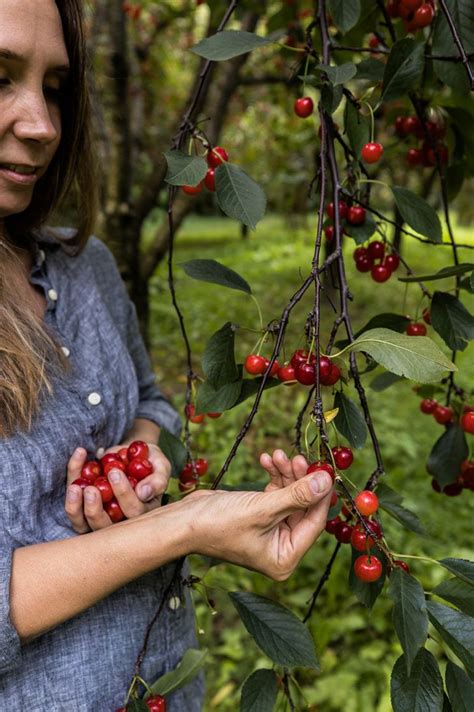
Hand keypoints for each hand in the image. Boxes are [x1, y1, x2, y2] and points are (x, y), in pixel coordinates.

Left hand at [65, 444, 171, 532]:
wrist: (134, 454)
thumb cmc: (151, 462)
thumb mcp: (161, 466)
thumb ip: (157, 480)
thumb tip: (143, 493)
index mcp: (141, 514)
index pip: (132, 512)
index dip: (123, 495)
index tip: (114, 472)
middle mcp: (119, 520)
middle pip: (103, 527)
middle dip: (94, 510)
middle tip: (90, 489)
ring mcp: (99, 514)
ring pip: (82, 523)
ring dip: (75, 508)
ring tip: (74, 488)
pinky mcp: (83, 503)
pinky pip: (72, 501)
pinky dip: (72, 476)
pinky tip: (80, 454)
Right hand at [177, 449, 332, 579]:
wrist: (183, 521)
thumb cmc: (218, 523)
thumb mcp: (262, 508)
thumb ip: (297, 495)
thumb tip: (326, 481)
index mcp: (285, 558)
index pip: (314, 523)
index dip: (320, 495)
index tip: (323, 469)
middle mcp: (280, 547)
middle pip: (302, 507)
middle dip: (298, 479)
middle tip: (296, 456)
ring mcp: (270, 531)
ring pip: (289, 496)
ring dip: (285, 474)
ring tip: (277, 454)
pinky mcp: (259, 515)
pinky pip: (275, 493)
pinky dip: (273, 476)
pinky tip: (266, 459)